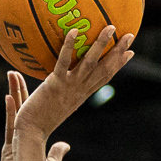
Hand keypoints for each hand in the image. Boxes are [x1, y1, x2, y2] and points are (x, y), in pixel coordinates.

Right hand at [0, 71, 70, 160]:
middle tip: (17, 70)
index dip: (34, 97)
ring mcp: (15, 140)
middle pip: (22, 106)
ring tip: (11, 74)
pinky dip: (10, 111)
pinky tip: (8, 97)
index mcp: (30, 137)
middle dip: (19, 88)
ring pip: (14, 111)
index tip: (36, 82)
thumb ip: (56, 153)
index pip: (33, 112)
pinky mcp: (10, 147)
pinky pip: (10, 125)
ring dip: (13, 92)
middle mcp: (21, 135)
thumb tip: (65, 145)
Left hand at [11, 26, 134, 141]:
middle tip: (130, 35)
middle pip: (104, 69)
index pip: (104, 78)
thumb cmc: (39, 122)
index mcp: (82, 96)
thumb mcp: (55, 108)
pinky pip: (64, 62)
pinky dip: (69, 46)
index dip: (118, 65)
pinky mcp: (55, 84)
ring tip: (111, 27)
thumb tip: (59, 87)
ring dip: (101, 45)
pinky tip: (74, 31)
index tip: (130, 53)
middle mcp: (80, 90)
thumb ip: (61, 97)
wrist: (31, 133)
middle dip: (118, 52)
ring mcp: (69, 87)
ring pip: (90, 63)